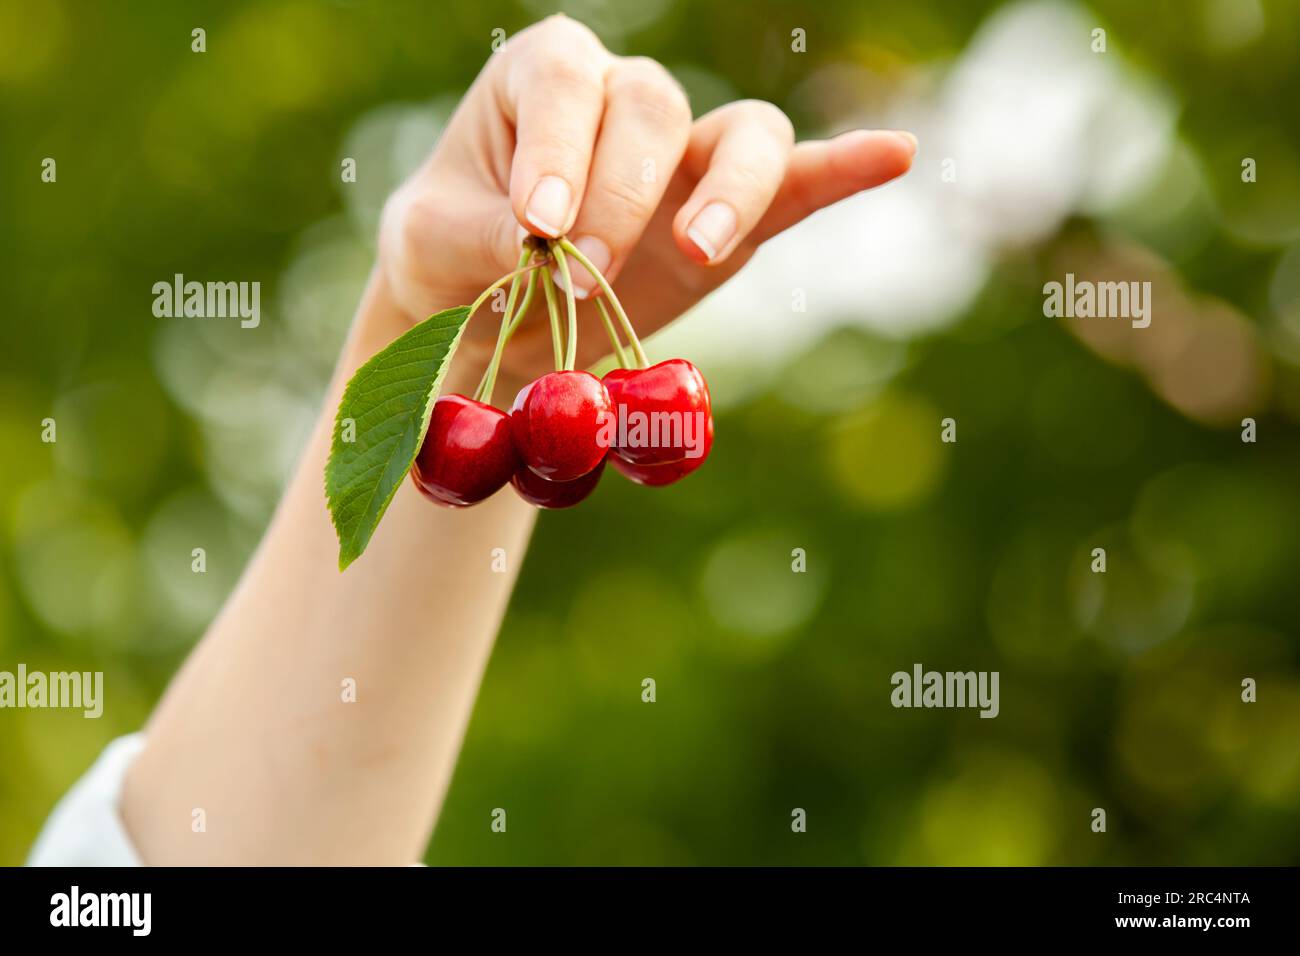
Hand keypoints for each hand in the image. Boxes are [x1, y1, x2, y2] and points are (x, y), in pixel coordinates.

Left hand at [378, 15, 914, 395]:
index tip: (537, 227)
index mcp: (544, 77)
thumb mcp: (430, 242)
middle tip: (578, 277)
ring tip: (700, 247)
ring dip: (732, 187)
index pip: (567, 82)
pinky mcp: (737, 215)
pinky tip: (895, 154)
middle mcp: (624, 99)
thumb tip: (538, 243)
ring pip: (742, 133)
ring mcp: (688, 156)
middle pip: (653, 106)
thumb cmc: (451, 255)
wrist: (493, 313)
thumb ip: (477, 233)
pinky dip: (846, 167)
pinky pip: (800, 179)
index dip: (559, 148)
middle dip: (620, 193)